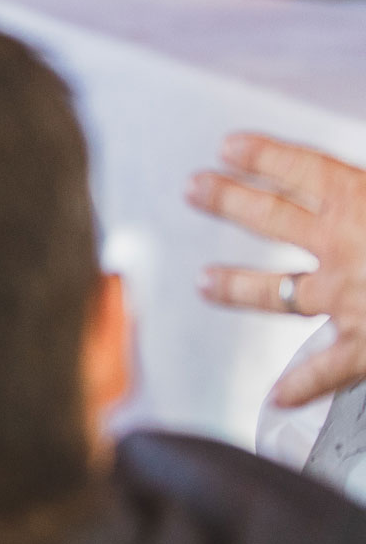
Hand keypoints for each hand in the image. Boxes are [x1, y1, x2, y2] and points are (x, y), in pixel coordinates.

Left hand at [189, 133, 365, 404]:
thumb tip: (352, 186)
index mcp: (364, 203)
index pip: (302, 170)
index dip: (263, 157)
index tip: (229, 147)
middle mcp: (346, 247)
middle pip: (271, 218)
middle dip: (229, 200)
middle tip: (195, 189)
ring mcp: (350, 298)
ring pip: (277, 290)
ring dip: (237, 286)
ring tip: (203, 282)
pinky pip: (326, 370)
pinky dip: (301, 386)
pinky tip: (278, 397)